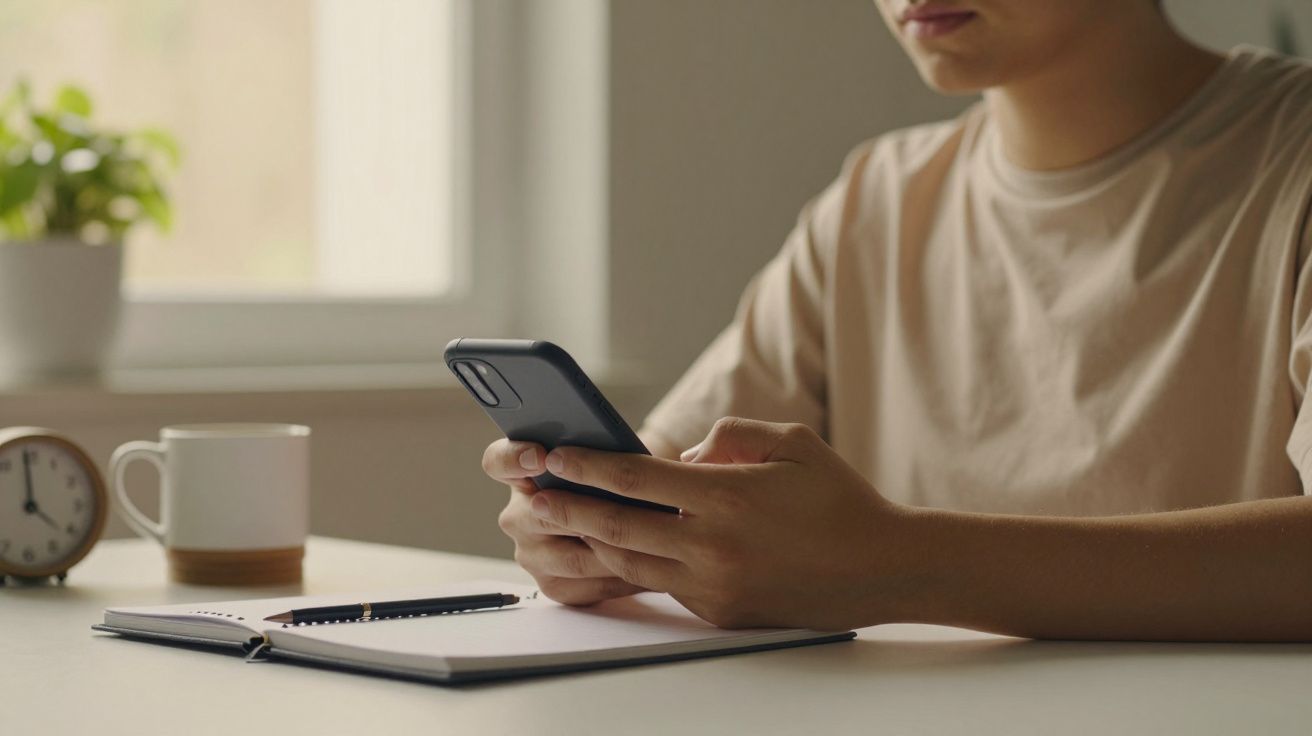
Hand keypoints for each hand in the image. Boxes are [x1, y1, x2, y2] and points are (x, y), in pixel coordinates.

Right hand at [482, 438, 645, 604]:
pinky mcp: (554, 586)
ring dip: (611, 549)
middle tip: (614, 508)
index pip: (499, 461)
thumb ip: (598, 453)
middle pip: (538, 516)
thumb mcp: (607, 456)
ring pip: (571, 558)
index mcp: (521, 474)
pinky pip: (588, 587)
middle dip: (581, 513)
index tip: (541, 456)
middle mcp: (518, 516)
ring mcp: (532, 554)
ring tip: (647, 538)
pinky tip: (649, 562)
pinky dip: (621, 576)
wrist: (633, 514)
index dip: (514, 458)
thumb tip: (612, 454)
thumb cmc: (616, 478)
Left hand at [533, 417, 909, 629]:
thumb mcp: (792, 442)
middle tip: (532, 495)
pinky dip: (639, 564)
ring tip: (562, 521)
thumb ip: (728, 436)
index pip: (636, 478)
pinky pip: (666, 584)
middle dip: (569, 508)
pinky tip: (619, 547)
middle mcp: (712, 546)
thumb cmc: (840, 499)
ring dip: (592, 541)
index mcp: (727, 497)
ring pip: (632, 563)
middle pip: (617, 527)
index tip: (554, 454)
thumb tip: (682, 455)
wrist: (884, 569)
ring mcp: (715, 586)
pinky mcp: (721, 613)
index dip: (588, 465)